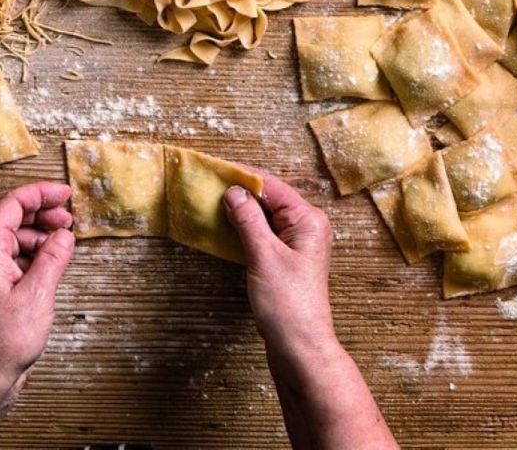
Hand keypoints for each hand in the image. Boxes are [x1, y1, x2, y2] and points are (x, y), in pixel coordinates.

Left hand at [0, 182, 75, 396]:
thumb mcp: (38, 294)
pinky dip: (37, 249)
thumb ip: (53, 258)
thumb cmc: (7, 337)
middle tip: (69, 217)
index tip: (65, 193)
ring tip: (65, 240)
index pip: (11, 205)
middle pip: (12, 216)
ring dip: (42, 232)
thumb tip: (65, 235)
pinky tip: (54, 259)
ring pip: (16, 234)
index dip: (39, 193)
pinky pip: (17, 252)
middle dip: (42, 211)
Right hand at [224, 175, 336, 356]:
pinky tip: (224, 227)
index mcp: (308, 220)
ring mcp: (296, 244)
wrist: (300, 347)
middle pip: (269, 199)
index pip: (272, 186)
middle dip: (240, 192)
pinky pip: (263, 234)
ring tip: (211, 202)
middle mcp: (306, 227)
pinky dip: (244, 229)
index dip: (243, 177)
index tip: (215, 169)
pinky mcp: (285, 260)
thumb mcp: (264, 256)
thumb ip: (248, 221)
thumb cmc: (288, 304)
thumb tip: (233, 192)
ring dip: (240, 211)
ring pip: (264, 217)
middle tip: (208, 185)